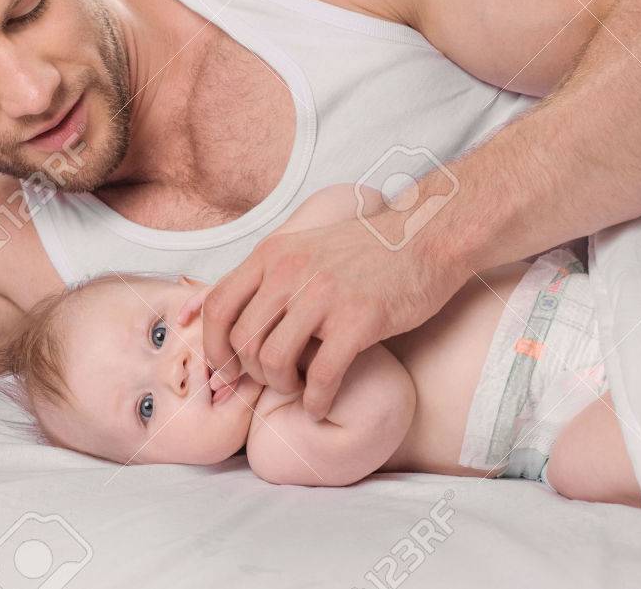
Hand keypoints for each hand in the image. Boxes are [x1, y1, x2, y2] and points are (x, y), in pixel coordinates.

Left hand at [194, 207, 469, 418]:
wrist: (426, 237)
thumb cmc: (365, 250)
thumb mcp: (303, 247)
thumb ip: (266, 277)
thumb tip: (220, 318)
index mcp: (272, 254)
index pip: (216, 307)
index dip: (214, 348)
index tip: (228, 370)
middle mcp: (289, 272)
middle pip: (243, 341)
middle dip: (251, 373)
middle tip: (274, 380)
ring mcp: (323, 296)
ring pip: (273, 361)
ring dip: (281, 387)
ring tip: (298, 387)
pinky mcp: (358, 320)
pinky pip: (321, 376)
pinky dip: (315, 400)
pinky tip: (321, 404)